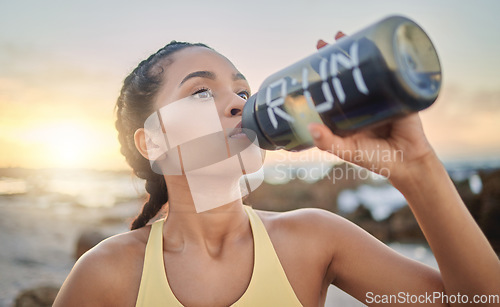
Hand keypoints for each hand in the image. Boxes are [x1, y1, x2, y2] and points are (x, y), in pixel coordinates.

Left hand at [309, 33, 435, 180]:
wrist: (408, 162)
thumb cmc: (375, 158)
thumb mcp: (348, 150)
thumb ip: (329, 143)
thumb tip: (310, 128)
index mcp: (346, 113)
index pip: (331, 89)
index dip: (321, 75)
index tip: (308, 62)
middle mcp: (361, 102)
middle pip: (346, 73)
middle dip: (335, 57)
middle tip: (322, 42)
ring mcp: (379, 95)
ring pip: (365, 68)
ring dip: (356, 50)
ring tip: (342, 35)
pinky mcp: (397, 91)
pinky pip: (390, 72)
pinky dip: (384, 57)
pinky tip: (376, 43)